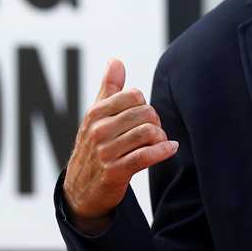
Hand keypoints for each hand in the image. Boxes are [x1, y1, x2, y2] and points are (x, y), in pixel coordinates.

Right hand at [62, 59, 179, 229]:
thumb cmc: (93, 148)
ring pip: (147, 133)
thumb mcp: (96, 117)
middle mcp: (98, 130)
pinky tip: (171, 148)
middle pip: (143, 113)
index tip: (144, 116)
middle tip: (155, 130)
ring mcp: (106, 152)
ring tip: (160, 141)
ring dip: (160, 137)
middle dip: (155, 121)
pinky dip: (163, 151)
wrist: (80, 189)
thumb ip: (108, 88)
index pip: (133, 96)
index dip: (145, 104)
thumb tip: (115, 60)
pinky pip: (146, 156)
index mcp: (95, 113)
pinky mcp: (115, 172)